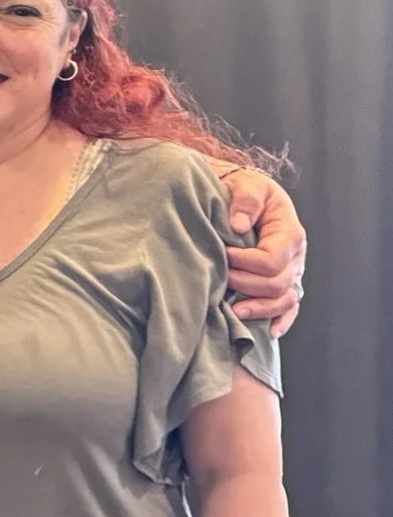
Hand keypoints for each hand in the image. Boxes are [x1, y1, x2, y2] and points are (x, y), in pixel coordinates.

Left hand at [221, 168, 305, 333]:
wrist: (246, 195)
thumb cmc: (245, 189)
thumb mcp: (246, 184)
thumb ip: (244, 200)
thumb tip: (237, 225)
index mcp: (288, 231)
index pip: (272, 259)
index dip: (246, 262)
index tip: (222, 255)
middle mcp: (295, 256)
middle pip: (277, 283)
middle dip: (246, 284)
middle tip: (220, 279)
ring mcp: (292, 272)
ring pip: (284, 299)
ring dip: (260, 308)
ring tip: (234, 311)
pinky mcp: (285, 282)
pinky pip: (290, 307)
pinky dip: (281, 320)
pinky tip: (270, 332)